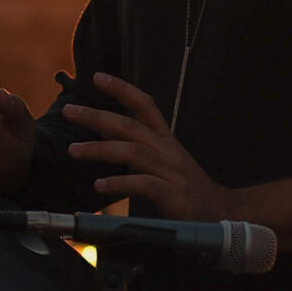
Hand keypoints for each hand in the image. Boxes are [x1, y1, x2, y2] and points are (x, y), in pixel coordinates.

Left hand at [62, 72, 229, 220]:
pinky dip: (120, 183)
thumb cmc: (186, 188)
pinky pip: (143, 184)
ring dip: (100, 149)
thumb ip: (135, 145)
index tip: (97, 77)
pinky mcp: (173, 194)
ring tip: (74, 151)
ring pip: (133, 152)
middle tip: (70, 111)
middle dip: (97, 116)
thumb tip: (102, 132)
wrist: (221, 213)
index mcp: (165, 139)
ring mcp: (171, 171)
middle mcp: (168, 150)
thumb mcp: (162, 161)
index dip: (122, 89)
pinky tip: (100, 185)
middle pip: (130, 126)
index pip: (144, 105)